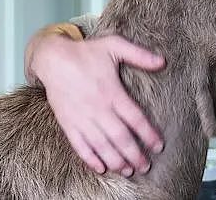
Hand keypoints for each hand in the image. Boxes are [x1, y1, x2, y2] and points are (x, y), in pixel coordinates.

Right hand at [32, 33, 165, 175]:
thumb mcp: (114, 46)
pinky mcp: (68, 122)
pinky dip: (90, 158)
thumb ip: (139, 54)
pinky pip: (79, 145)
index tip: (158, 146)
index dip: (148, 134)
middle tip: (145, 166)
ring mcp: (82, 117)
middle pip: (120, 137)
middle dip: (134, 154)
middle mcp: (98, 108)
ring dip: (115, 160)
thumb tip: (162, 61)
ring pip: (102, 145)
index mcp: (112, 92)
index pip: (135, 118)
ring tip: (127, 170)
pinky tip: (100, 168)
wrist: (52, 58)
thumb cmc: (84, 52)